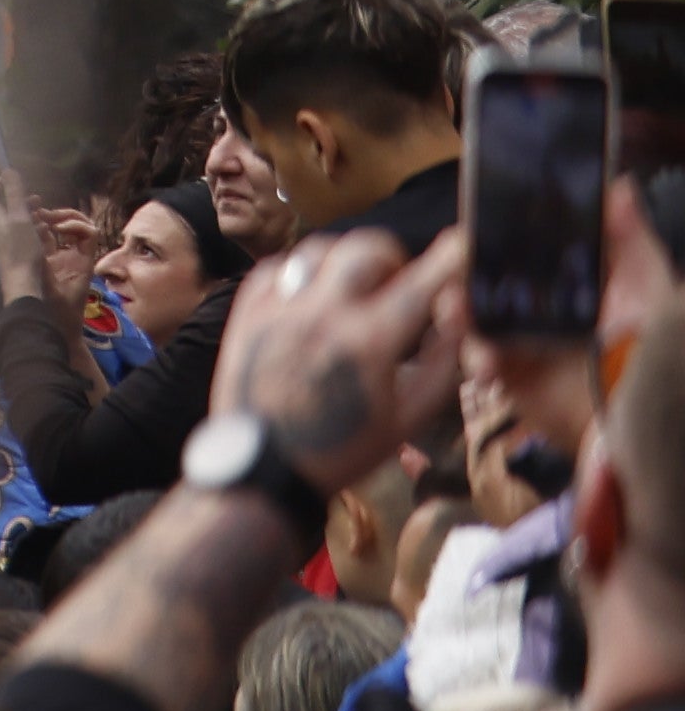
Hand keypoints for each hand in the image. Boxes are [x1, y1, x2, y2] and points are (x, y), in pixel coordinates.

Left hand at [213, 224, 468, 501]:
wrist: (266, 466)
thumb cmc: (347, 446)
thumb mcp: (412, 415)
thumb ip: (445, 359)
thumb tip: (460, 308)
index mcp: (369, 341)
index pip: (422, 279)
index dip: (451, 256)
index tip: (463, 243)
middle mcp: (321, 313)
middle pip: (367, 247)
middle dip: (395, 258)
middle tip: (400, 283)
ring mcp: (278, 307)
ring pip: (320, 249)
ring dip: (349, 260)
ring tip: (358, 289)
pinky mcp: (246, 309)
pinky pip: (281, 265)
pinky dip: (307, 271)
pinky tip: (317, 295)